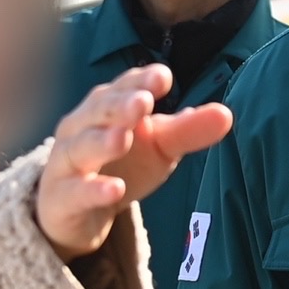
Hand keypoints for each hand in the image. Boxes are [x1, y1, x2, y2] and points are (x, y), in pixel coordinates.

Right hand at [38, 64, 233, 260]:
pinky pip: (75, 192)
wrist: (75, 211)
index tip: (162, 77)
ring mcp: (67, 162)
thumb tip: (226, 114)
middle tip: (144, 102)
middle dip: (120, 105)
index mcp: (108, 108)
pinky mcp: (62, 198)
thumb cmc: (122, 164)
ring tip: (123, 138)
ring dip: (100, 141)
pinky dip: (93, 190)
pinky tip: (114, 190)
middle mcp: (82, 127)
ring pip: (80, 147)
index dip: (141, 81)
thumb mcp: (159, 147)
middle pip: (98, 111)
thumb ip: (189, 130)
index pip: (124, 88)